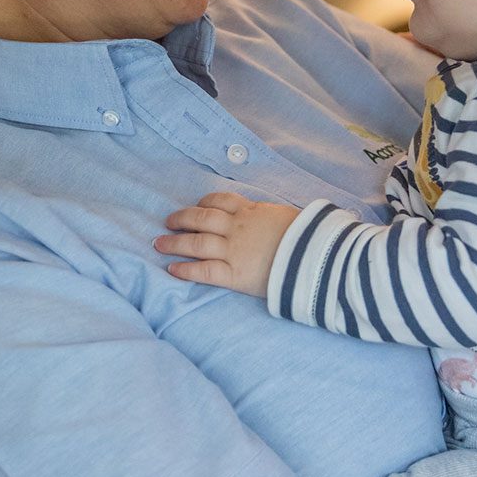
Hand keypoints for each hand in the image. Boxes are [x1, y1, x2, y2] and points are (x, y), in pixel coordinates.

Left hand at [155, 193, 300, 297]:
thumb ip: (271, 217)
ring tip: (159, 243)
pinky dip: (186, 270)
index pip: (221, 201)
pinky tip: (172, 269)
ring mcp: (235, 250)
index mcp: (252, 211)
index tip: (196, 207)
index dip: (204, 204)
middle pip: (201, 219)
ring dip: (175, 242)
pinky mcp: (235, 274)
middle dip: (181, 219)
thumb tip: (270, 218)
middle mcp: (238, 228)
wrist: (317, 256)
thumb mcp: (288, 216)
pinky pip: (205, 271)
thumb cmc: (309, 236)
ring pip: (197, 243)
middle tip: (167, 222)